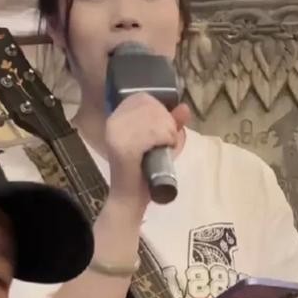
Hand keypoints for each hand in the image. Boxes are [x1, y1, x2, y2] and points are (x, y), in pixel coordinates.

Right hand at [105, 93, 189, 208]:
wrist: (130, 200)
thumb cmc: (144, 171)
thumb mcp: (159, 142)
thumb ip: (170, 123)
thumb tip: (184, 107)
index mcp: (116, 118)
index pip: (142, 97)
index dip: (159, 110)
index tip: (164, 129)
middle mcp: (113, 122)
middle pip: (150, 106)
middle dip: (167, 122)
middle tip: (167, 141)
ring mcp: (117, 135)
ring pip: (155, 119)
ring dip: (168, 133)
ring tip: (166, 147)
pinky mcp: (124, 149)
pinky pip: (154, 134)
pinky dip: (165, 141)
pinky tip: (164, 149)